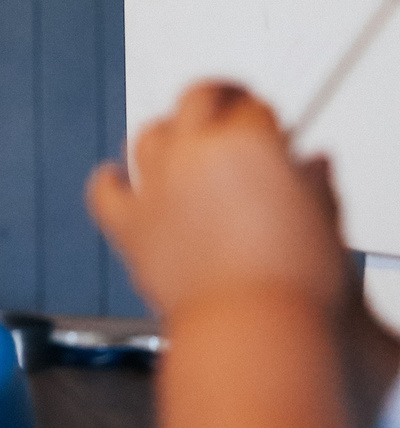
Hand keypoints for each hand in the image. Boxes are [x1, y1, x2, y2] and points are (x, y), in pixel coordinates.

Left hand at [87, 81, 352, 321]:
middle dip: (216, 98)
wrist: (250, 329)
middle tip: (227, 106)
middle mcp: (192, 153)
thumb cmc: (294, 285)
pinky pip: (103, 190)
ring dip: (166, 133)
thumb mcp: (322, 223)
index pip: (252, 109)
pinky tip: (116, 178)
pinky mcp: (126, 224)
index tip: (267, 126)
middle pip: (196, 100)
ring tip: (179, 142)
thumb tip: (310, 167)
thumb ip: (312, 184)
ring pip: (148, 136)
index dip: (262, 117)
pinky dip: (109, 181)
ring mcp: (154, 186)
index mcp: (246, 143)